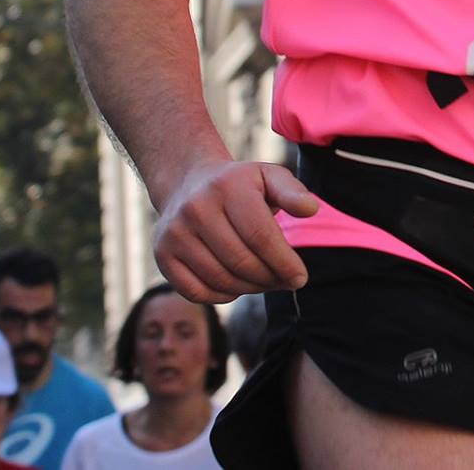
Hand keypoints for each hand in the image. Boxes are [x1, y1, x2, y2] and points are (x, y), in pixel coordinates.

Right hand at [152, 158, 319, 302]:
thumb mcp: (268, 176)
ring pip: (221, 280)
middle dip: (270, 279)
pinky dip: (223, 296)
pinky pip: (198, 292)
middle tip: (285, 282)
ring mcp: (174, 233)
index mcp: (227, 186)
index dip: (284, 263)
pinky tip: (237, 285)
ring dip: (250, 290)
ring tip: (265, 282)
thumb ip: (292, 192)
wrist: (187, 183)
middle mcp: (195, 208)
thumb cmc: (239, 186)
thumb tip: (311, 209)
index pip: (260, 236)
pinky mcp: (162, 255)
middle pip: (241, 262)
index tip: (300, 278)